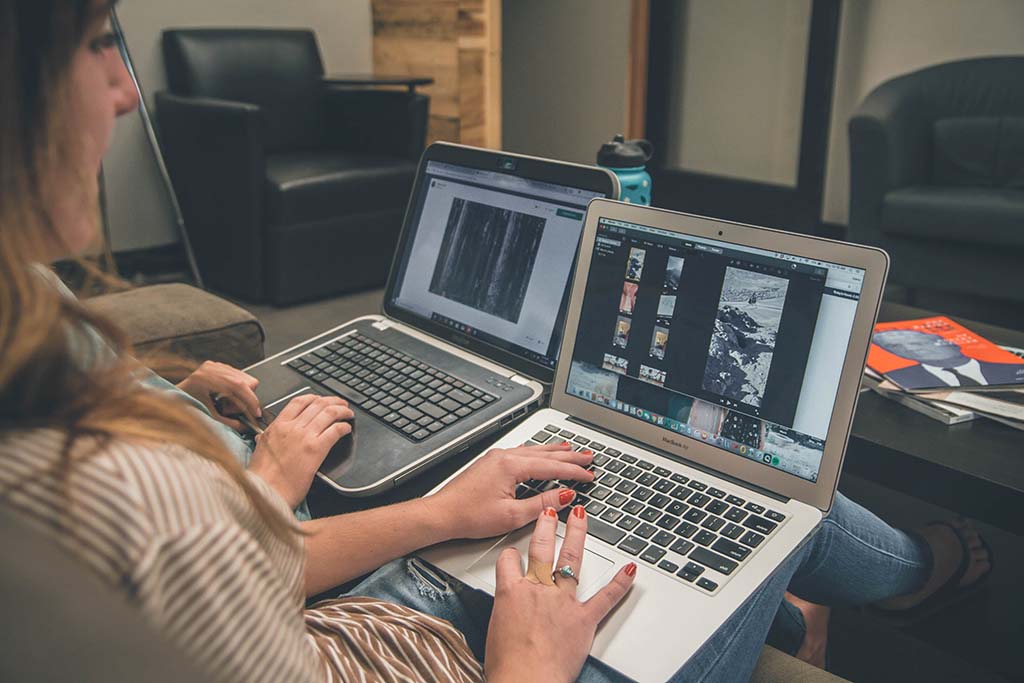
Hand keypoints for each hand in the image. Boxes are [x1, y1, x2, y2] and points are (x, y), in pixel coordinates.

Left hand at [177, 361, 260, 430]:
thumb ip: (229, 423)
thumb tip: (246, 427)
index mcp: (208, 378)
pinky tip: (224, 396)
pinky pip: (237, 375)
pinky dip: (235, 388)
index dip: (251, 401)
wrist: (172, 398)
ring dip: (240, 393)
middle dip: (246, 398)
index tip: (256, 413)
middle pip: (246, 381)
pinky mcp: (216, 366)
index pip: (240, 386)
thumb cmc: (186, 407)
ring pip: (244, 378)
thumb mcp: (208, 418)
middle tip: (233, 409)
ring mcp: (215, 365)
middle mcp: (212, 368)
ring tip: (225, 403)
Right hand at [249, 395, 352, 507]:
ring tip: (348, 413)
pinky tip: (346, 429)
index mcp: (277, 426)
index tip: (321, 399)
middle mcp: (292, 428)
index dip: (313, 397)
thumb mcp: (259, 451)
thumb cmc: (262, 477)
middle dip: (333, 401)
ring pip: (329, 413)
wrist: (265, 492)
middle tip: (341, 404)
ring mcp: (304, 437)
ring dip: (342, 411)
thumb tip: (262, 436)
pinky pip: (335, 430)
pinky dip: (343, 427)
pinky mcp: (316, 450)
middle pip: (318, 404)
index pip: (298, 401)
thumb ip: (264, 440)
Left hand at [426, 442, 595, 539]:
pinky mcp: (490, 463)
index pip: (552, 466)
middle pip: (545, 454)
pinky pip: (521, 453)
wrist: (442, 514)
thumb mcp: (512, 516)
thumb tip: (564, 497)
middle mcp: (504, 456)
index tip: (590, 474)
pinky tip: (540, 453)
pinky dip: (537, 454)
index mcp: (511, 466)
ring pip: (533, 451)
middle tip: (589, 458)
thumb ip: (542, 505)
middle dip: (569, 457)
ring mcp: (496, 458)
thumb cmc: (470, 515)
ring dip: (554, 452)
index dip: (574, 471)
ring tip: (571, 450)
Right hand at [484, 505, 636, 682]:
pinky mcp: (583, 619)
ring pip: (571, 560)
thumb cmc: (508, 666)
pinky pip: (605, 597)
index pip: (508, 560)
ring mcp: (562, 602)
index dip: (510, 555)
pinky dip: (620, 583)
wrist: (526, 682)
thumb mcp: (495, 631)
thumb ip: (506, 615)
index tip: (513, 553)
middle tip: (549, 512)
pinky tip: (630, 570)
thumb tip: (510, 618)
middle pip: (541, 549)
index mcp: (511, 593)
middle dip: (545, 526)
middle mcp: (537, 591)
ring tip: (581, 517)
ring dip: (577, 535)